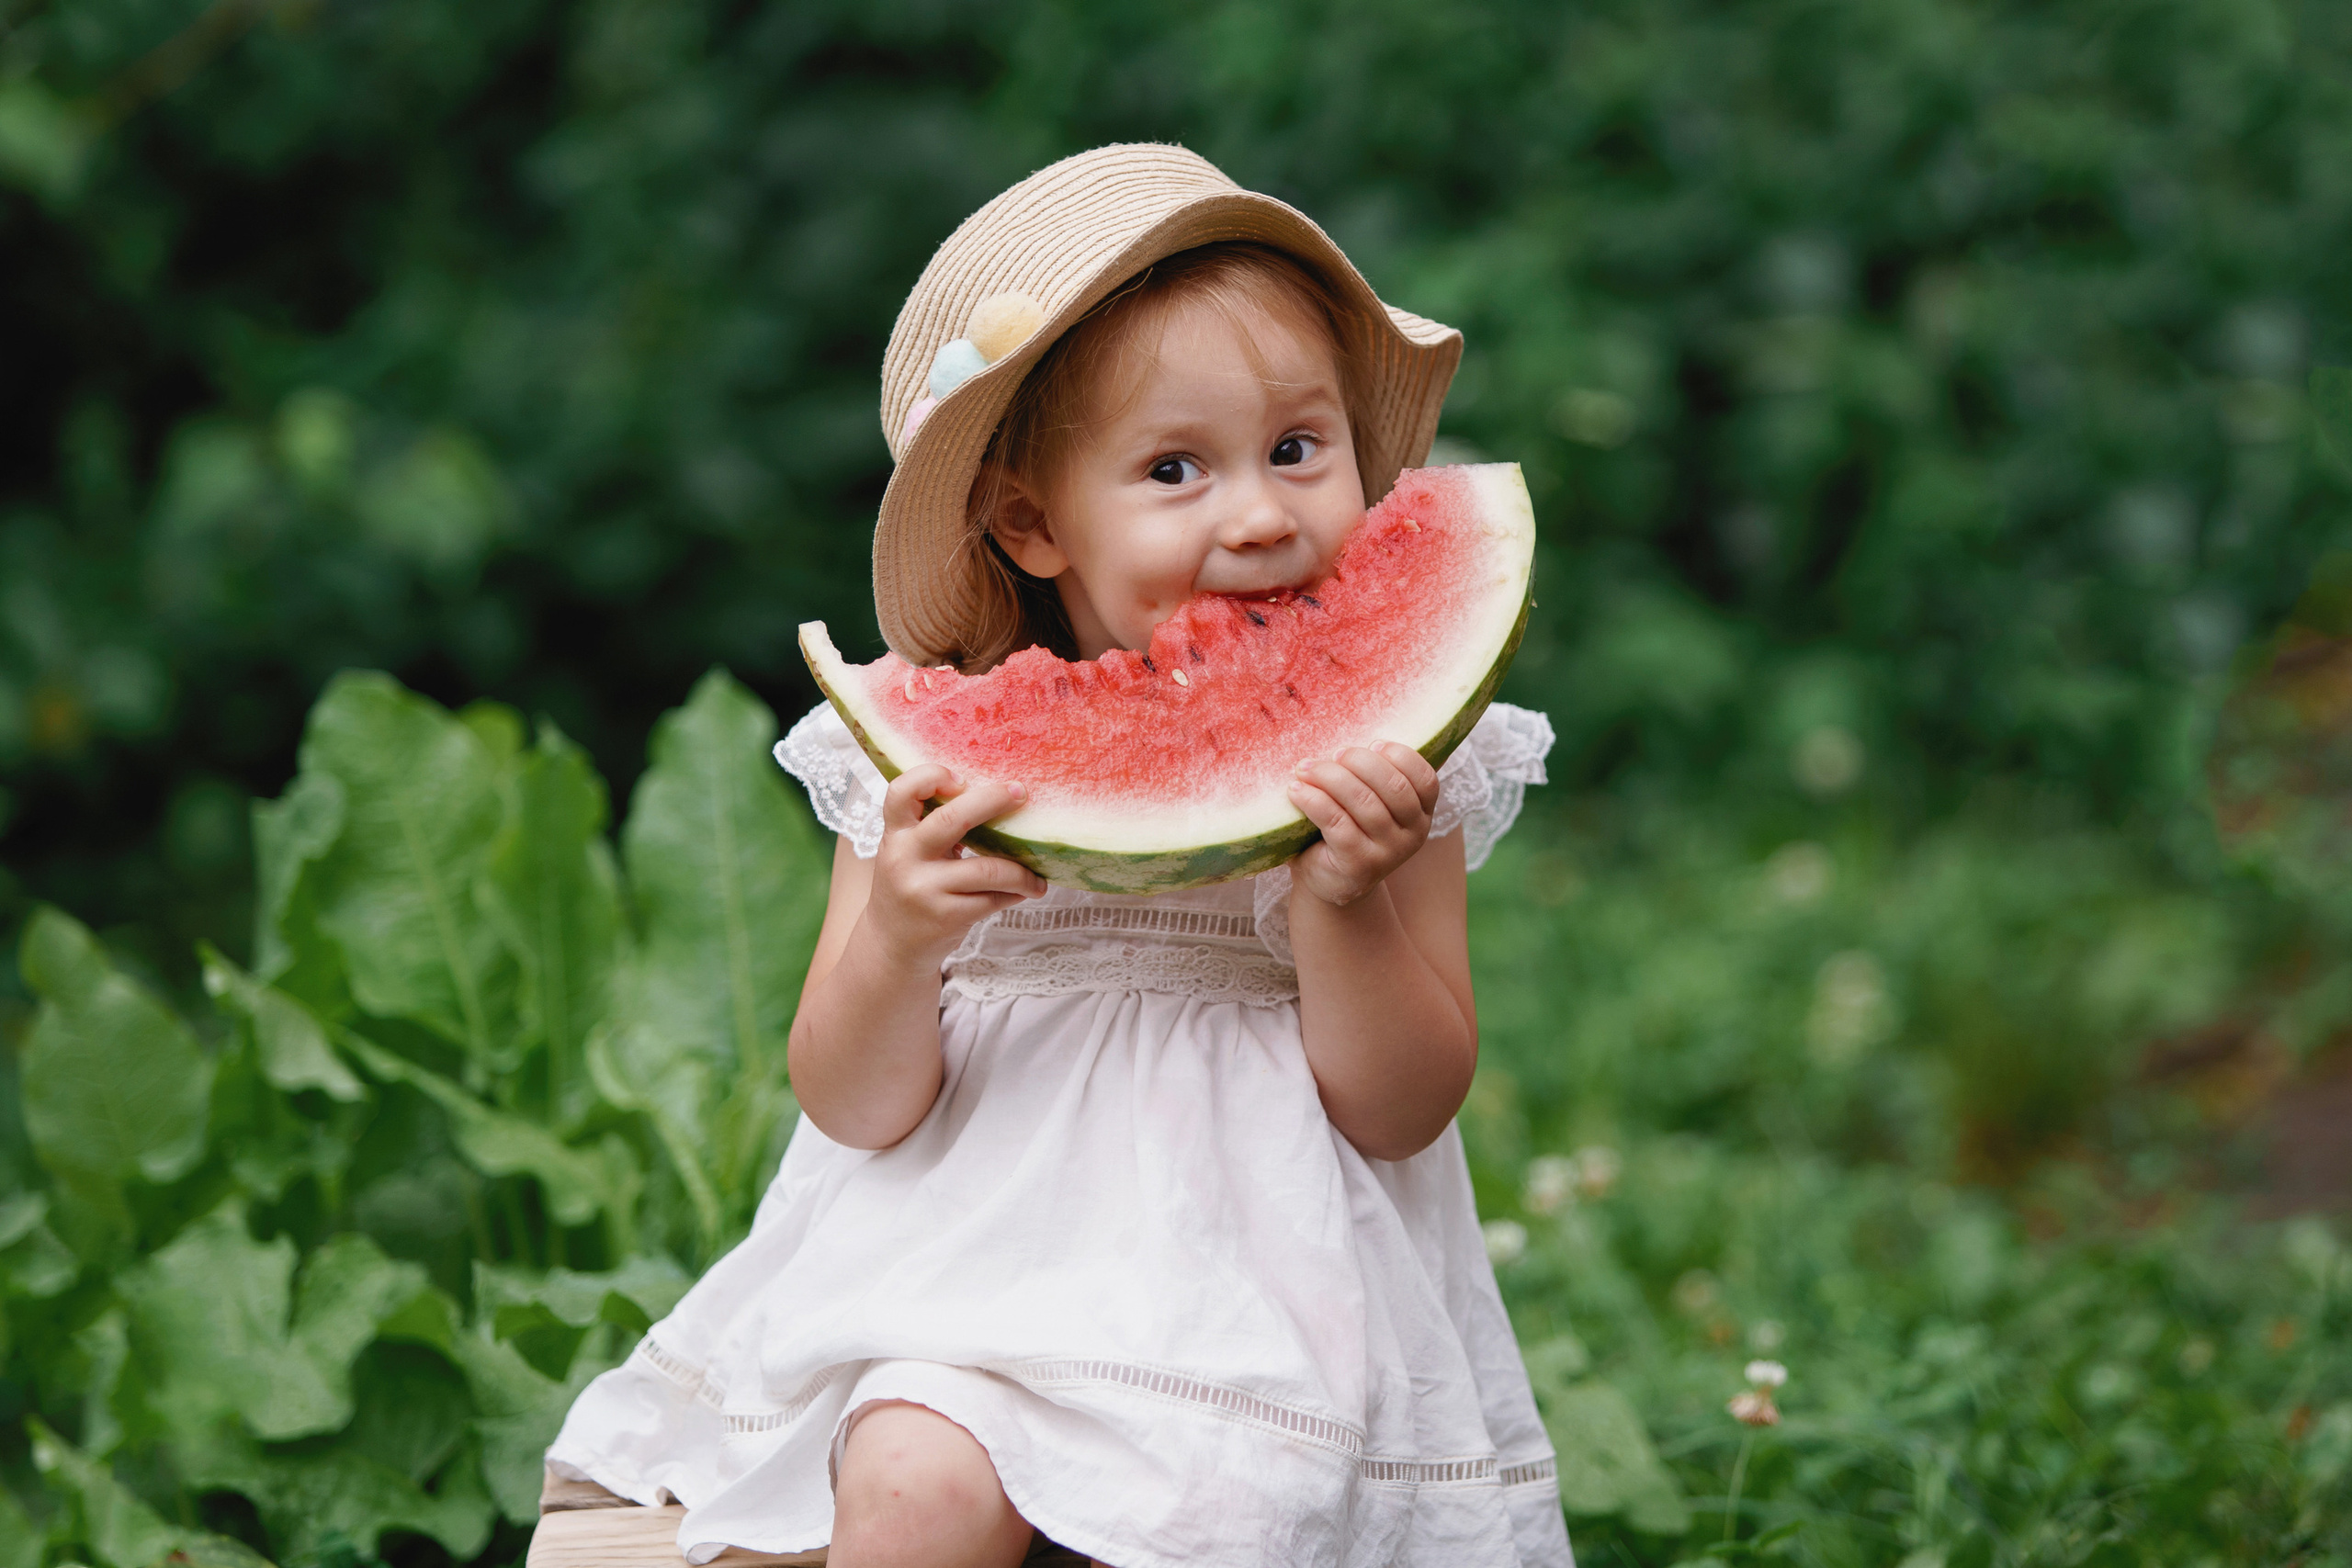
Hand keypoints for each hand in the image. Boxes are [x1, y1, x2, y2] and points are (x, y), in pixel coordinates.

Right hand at [860, 765, 1045, 965]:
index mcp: (896, 835)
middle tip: (1022, 793)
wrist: (891, 945)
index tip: (962, 778)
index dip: (931, 776)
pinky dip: (1015, 893)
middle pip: (953, 819)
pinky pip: (993, 899)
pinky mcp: (946, 917)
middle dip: (993, 800)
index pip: (901, 792)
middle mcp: (905, 858)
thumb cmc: (909, 886)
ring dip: (1021, 872)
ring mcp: (925, 889)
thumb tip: (995, 796)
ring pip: (988, 869)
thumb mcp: (908, 852)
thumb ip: (932, 825)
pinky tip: (1024, 891)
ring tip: (1036, 877)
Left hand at [1286, 742, 1440, 906]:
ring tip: (1304, 768)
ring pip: (1363, 802)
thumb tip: (1350, 723)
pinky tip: (1296, 790)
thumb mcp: (1370, 802)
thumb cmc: (1347, 829)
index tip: (1370, 743)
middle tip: (1332, 754)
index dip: (1399, 755)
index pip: (1425, 778)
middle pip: (1393, 786)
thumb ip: (1373, 776)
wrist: (1329, 881)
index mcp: (1422, 813)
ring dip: (1329, 777)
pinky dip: (1314, 800)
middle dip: (1359, 761)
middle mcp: (1413, 835)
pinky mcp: (1359, 865)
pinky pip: (1337, 823)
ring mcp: (1389, 854)